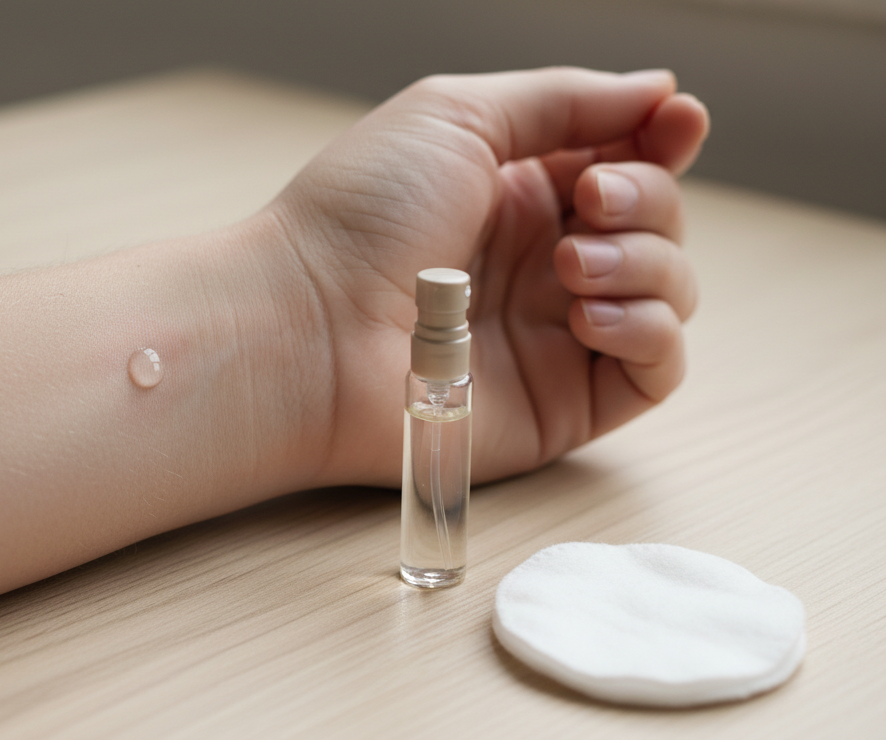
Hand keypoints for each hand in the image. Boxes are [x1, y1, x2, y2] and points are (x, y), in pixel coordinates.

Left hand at [264, 68, 708, 484]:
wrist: (308, 325)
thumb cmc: (361, 215)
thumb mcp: (457, 117)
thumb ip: (564, 101)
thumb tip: (658, 91)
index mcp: (518, 193)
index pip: (626, 163)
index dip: (663, 141)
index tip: (677, 123)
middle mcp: (543, 262)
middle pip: (659, 222)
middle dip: (645, 200)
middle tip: (588, 204)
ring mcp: (555, 333)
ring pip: (671, 291)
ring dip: (646, 263)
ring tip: (569, 268)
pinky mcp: (563, 402)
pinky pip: (656, 368)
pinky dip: (650, 332)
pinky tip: (587, 316)